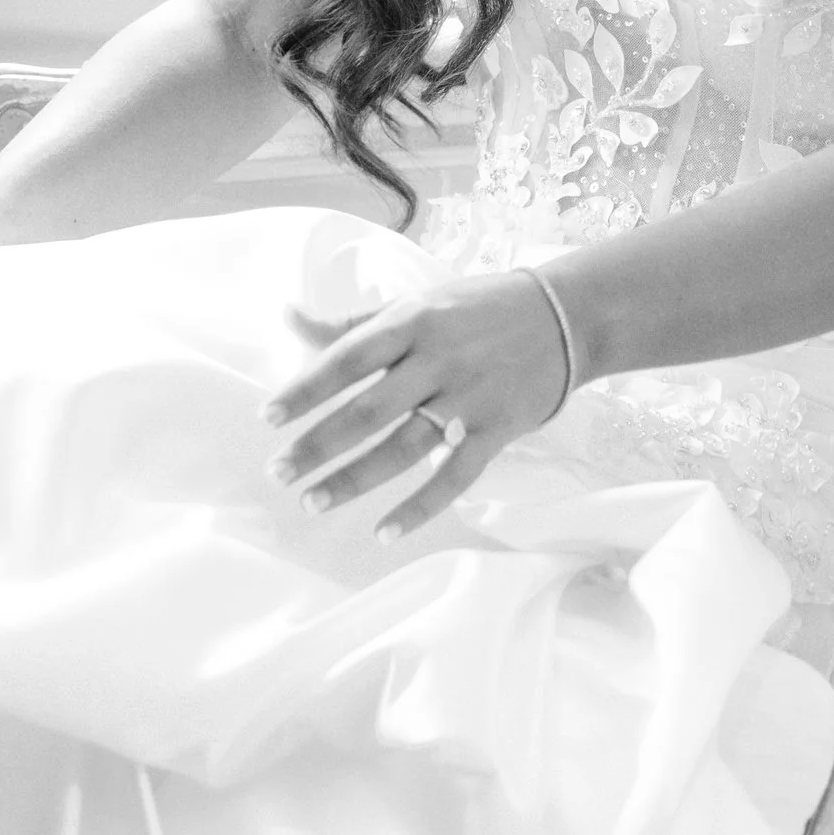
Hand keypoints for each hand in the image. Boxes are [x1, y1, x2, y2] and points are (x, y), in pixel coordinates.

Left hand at [265, 271, 573, 538]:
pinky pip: (452, 478)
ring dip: (354, 479)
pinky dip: (418, 508)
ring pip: (401, 448)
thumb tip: (288, 316)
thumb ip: (352, 322)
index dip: (306, 390)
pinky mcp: (494, 432)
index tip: (269, 418)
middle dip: (318, 443)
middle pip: (367, 410)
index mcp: (412, 322)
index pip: (347, 359)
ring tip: (312, 501)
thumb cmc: (478, 308)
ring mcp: (467, 400)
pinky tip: (382, 532)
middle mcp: (437, 361)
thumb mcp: (417, 303)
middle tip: (279, 471)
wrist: (565, 317)